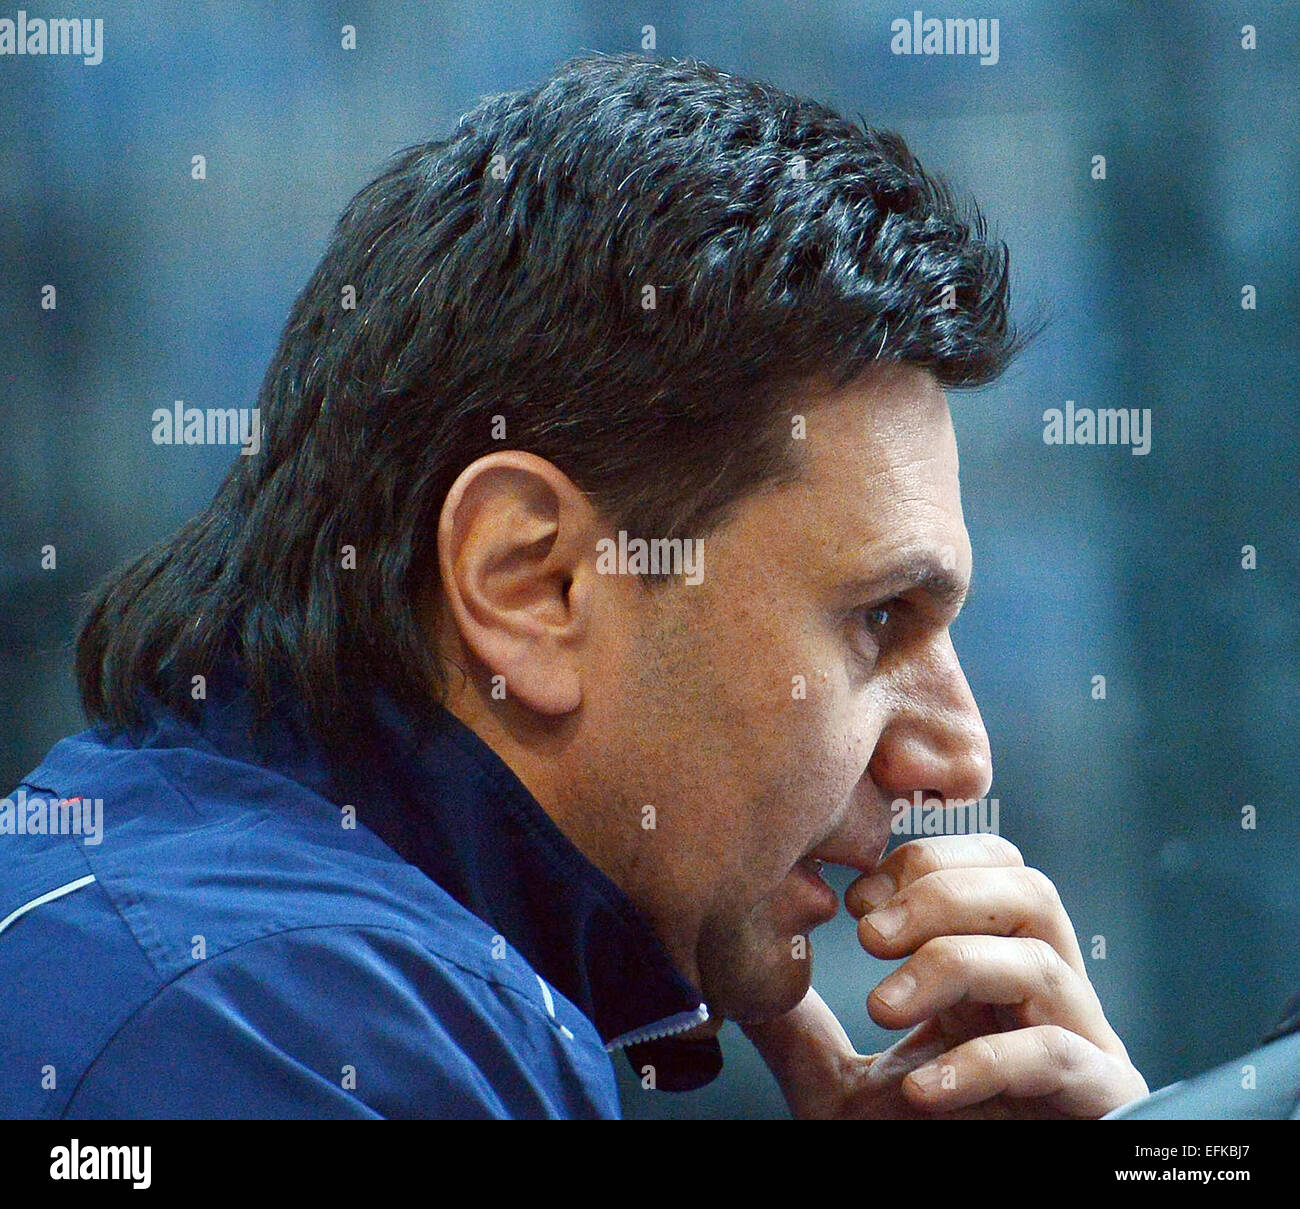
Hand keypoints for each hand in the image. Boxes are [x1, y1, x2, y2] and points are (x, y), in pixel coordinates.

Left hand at [742, 834, 1148, 1118]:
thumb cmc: (922, 1150)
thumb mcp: (843, 1088)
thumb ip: (802, 1032)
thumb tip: (740, 986)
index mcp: (997, 968)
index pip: (991, 865)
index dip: (924, 862)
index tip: (854, 900)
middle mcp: (1047, 995)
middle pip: (1028, 890)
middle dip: (940, 894)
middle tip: (867, 934)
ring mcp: (1080, 1044)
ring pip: (1042, 961)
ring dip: (951, 964)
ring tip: (880, 1006)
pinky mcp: (1100, 1101)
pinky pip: (1055, 1056)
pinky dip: (983, 1061)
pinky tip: (922, 1088)